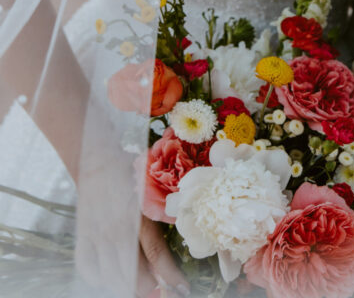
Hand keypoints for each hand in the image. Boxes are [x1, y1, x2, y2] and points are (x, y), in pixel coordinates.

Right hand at [75, 139, 188, 297]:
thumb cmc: (132, 171)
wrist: (96, 158)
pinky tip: (113, 275)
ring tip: (139, 284)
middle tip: (160, 291)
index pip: (157, 255)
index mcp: (140, 214)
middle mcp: (117, 228)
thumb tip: (182, 236)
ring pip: (112, 278)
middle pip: (134, 276)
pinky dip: (101, 278)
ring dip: (128, 286)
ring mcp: (96, 235)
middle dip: (150, 290)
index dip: (171, 277)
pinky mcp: (82, 236)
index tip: (183, 289)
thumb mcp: (154, 188)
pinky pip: (89, 270)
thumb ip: (166, 211)